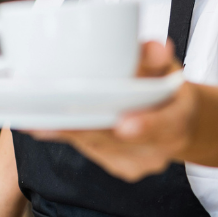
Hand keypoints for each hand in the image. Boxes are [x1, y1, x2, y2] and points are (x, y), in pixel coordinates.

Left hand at [29, 41, 197, 181]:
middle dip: (84, 129)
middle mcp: (160, 148)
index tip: (125, 124)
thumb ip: (156, 56)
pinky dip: (70, 137)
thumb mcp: (167, 66)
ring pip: (99, 147)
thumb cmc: (167, 89)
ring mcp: (140, 162)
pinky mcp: (122, 168)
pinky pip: (92, 152)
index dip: (145, 126)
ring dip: (69, 133)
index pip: (165, 125)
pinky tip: (45, 127)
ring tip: (38, 120)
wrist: (179, 123)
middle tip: (52, 121)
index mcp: (179, 119)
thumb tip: (157, 48)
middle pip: (119, 139)